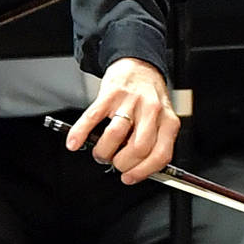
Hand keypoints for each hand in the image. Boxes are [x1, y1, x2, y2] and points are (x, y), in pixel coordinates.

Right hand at [66, 58, 179, 183]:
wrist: (139, 66)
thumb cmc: (150, 99)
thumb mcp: (162, 121)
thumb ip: (155, 144)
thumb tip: (137, 170)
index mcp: (168, 122)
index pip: (160, 155)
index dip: (143, 171)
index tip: (130, 177)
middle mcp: (152, 111)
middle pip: (138, 148)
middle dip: (122, 163)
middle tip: (115, 163)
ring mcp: (131, 102)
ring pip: (115, 136)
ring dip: (104, 152)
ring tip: (101, 153)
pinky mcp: (110, 94)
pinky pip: (92, 118)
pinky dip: (80, 133)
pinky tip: (75, 143)